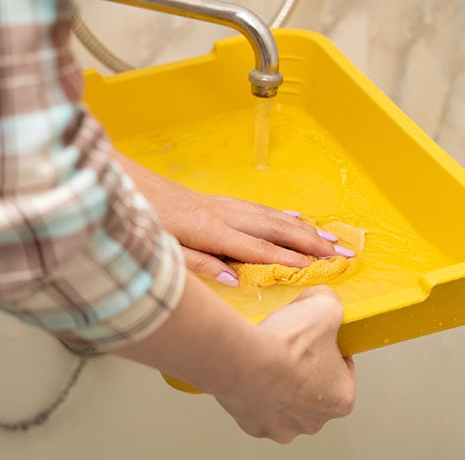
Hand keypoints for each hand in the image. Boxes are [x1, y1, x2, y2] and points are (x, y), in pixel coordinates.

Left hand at [113, 151, 341, 283]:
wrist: (121, 184)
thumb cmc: (137, 219)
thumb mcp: (162, 251)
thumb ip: (198, 265)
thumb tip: (233, 280)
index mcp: (210, 231)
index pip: (260, 248)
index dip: (291, 259)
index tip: (321, 266)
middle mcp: (221, 215)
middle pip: (275, 228)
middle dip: (312, 241)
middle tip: (343, 251)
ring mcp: (220, 206)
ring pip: (270, 215)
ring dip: (302, 227)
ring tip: (330, 237)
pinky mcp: (214, 202)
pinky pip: (257, 208)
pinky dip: (280, 214)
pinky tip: (291, 217)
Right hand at [215, 285, 354, 441]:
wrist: (243, 358)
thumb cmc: (285, 344)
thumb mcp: (325, 306)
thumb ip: (331, 303)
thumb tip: (324, 300)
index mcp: (342, 398)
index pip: (343, 368)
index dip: (329, 347)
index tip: (315, 338)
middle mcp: (314, 421)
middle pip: (314, 389)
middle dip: (304, 369)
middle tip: (289, 347)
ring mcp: (282, 427)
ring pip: (285, 402)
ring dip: (279, 383)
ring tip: (269, 359)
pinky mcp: (253, 425)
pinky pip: (257, 406)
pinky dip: (254, 391)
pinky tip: (252, 371)